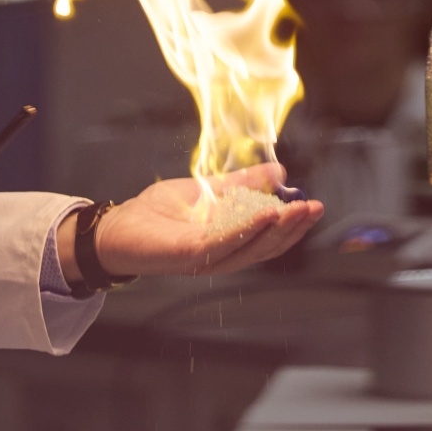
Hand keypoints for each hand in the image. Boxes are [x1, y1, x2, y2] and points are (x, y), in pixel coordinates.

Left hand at [67, 163, 323, 278]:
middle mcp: (221, 256)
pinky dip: (247, 231)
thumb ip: (242, 184)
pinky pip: (223, 244)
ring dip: (276, 231)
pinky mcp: (188, 256)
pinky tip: (265, 215)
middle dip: (293, 229)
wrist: (116, 226)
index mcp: (228, 243)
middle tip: (315, 208)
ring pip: (250, 250)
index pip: (268, 239)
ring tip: (297, 211)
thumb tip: (280, 171)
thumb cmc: (157, 213)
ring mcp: (206, 259)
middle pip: (265, 249)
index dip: (293, 225)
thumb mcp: (208, 190)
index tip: (314, 205)